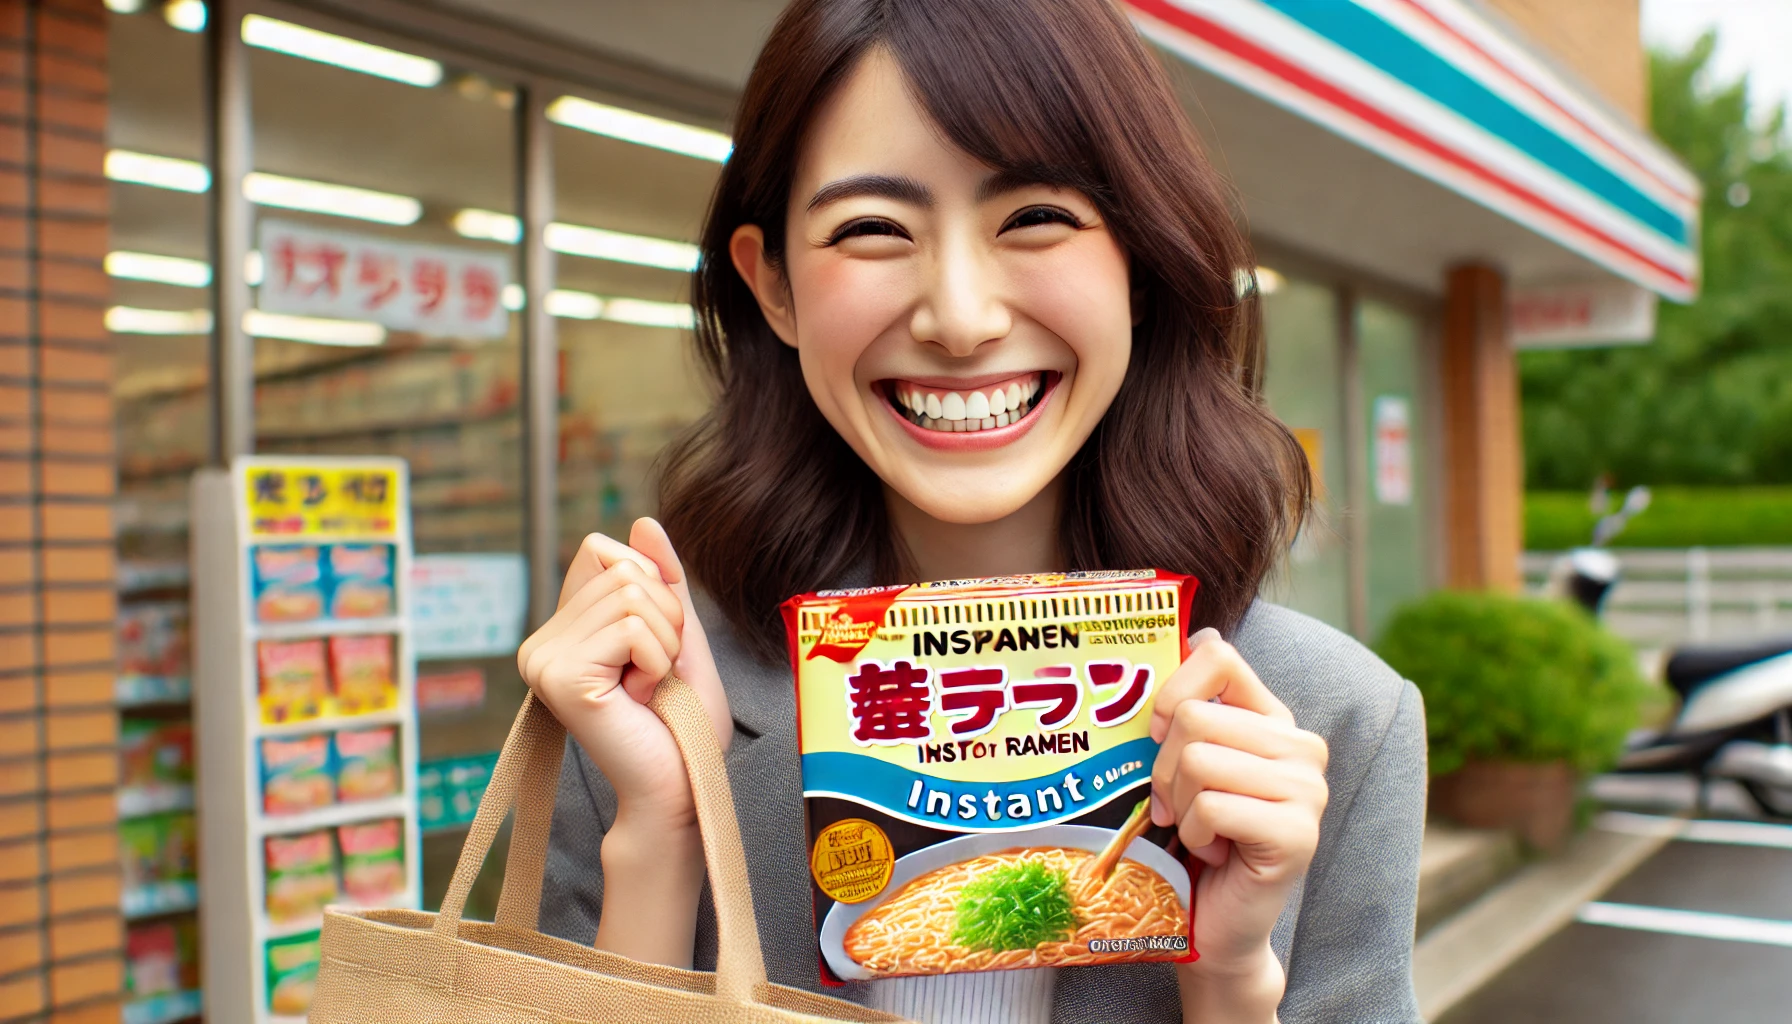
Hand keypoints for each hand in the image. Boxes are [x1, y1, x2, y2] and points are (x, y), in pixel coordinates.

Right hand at [516, 517, 731, 830]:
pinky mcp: (560, 676)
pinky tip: (640, 698)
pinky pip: (632, 627)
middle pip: (622, 569)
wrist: (679, 788)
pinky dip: (658, 661)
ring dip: (664, 643)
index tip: (653, 649)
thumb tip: (643, 520)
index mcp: (562, 630)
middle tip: (654, 676)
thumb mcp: (680, 634)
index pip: (603, 550)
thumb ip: (663, 580)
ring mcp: (542, 660)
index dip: (652, 588)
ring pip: (631, 594)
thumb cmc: (683, 722)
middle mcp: (540, 642)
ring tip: (647, 689)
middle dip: (665, 620)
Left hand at [1148, 628, 1328, 993]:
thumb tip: (1189, 631)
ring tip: (1197, 830)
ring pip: (1198, 760)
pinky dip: (1193, 834)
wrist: (1213, 924)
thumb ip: (1188, 706)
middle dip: (1163, 767)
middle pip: (1193, 717)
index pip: (1217, 655)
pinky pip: (1210, 806)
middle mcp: (1301, 747)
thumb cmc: (1190, 839)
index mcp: (1273, 718)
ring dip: (1177, 805)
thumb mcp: (1184, 762)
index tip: (1157, 733)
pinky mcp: (1298, 833)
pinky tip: (1214, 852)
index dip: (1170, 689)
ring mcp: (1308, 790)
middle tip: (1175, 804)